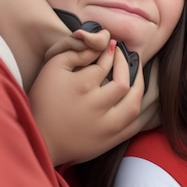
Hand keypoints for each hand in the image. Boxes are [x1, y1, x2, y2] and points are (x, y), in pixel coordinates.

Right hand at [29, 30, 157, 165]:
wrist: (42, 139)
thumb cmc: (44, 102)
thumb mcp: (52, 70)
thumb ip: (75, 53)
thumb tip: (100, 46)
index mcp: (82, 87)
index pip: (106, 64)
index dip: (112, 53)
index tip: (113, 46)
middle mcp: (97, 106)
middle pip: (124, 82)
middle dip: (127, 65)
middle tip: (124, 55)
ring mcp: (107, 126)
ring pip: (135, 103)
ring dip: (139, 85)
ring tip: (136, 72)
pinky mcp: (112, 140)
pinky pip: (137, 124)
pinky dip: (144, 109)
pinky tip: (140, 96)